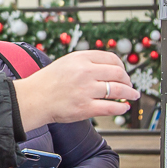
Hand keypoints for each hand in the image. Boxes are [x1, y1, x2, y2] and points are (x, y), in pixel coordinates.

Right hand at [12, 50, 138, 129]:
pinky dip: (121, 108)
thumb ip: (86, 62)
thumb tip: (109, 68)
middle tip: (129, 85)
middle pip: (118, 73)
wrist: (33, 98)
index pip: (111, 58)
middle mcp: (85, 72)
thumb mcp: (66, 63)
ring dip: (129, 93)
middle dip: (128, 80)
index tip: (123, 72)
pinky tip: (123, 108)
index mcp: (81, 58)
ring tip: (133, 96)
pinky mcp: (85, 108)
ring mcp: (86, 90)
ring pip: (117, 90)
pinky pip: (110, 107)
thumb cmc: (47, 82)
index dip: (122, 66)